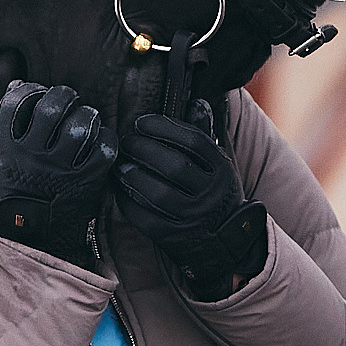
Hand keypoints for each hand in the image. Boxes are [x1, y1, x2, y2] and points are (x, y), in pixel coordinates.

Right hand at [0, 82, 115, 268]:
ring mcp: (61, 170)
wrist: (38, 237)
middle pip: (51, 107)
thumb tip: (18, 84)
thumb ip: (8, 125)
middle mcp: (32, 158)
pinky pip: (105, 147)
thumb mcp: (4, 160)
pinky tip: (102, 140)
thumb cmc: (22, 191)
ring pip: (81, 124)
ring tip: (88, 119)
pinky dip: (108, 138)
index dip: (31, 89)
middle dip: (65, 95)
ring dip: (88, 115)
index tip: (40, 93)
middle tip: (71, 100)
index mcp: (8, 150)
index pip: (15, 102)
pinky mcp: (87, 181)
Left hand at [112, 100, 267, 300]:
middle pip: (175, 166)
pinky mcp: (174, 238)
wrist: (225, 244)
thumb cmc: (214, 194)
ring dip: (133, 175)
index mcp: (222, 169)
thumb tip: (196, 101)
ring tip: (120, 164)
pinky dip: (128, 202)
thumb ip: (205, 133)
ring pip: (159, 193)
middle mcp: (211, 193)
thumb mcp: (218, 164)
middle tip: (126, 142)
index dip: (164, 128)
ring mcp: (194, 217)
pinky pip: (146, 218)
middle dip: (144, 150)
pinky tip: (119, 189)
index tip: (141, 122)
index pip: (193, 141)